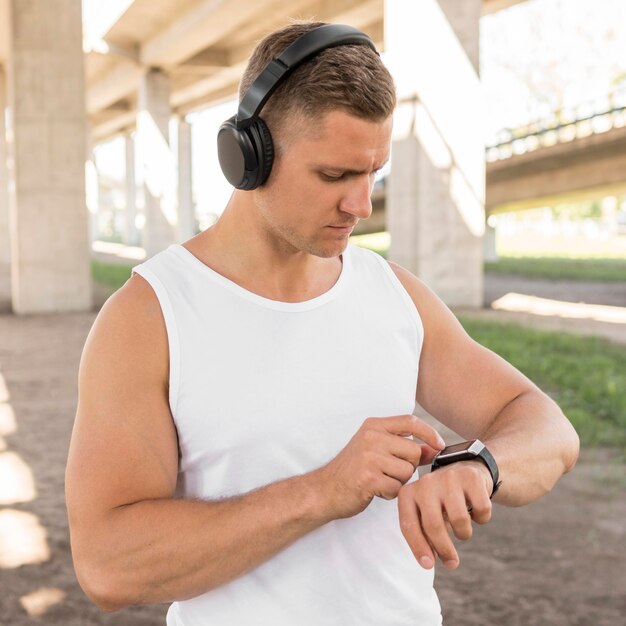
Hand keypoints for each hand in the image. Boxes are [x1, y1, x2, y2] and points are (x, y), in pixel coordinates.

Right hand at [315, 415, 445, 519]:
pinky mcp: (369, 477)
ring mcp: (369, 456)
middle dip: (408, 466)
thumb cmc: (352, 470)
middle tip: (389, 472)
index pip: (410, 421)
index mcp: (373, 426)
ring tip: (380, 480)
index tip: (439, 444)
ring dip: (398, 482)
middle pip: (413, 451)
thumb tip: (433, 448)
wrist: (325, 489)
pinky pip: (396, 488)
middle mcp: (371, 437)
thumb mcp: (376, 450)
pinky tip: (375, 490)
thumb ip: (403, 447)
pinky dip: (389, 494)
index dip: (429, 432)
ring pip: (407, 471)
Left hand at [397, 460, 493, 570]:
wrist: (465, 469)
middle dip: (444, 549)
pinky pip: (481, 510)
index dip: (418, 548)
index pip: (409, 525)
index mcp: (409, 493)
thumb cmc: (441, 500)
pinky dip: (482, 518)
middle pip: (433, 525)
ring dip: (464, 533)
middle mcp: (425, 482)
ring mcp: (448, 477)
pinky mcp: (470, 477)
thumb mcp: (427, 513)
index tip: (428, 565)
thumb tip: (429, 561)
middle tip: (452, 563)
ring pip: (460, 519)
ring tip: (463, 527)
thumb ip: (424, 535)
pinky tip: (475, 510)